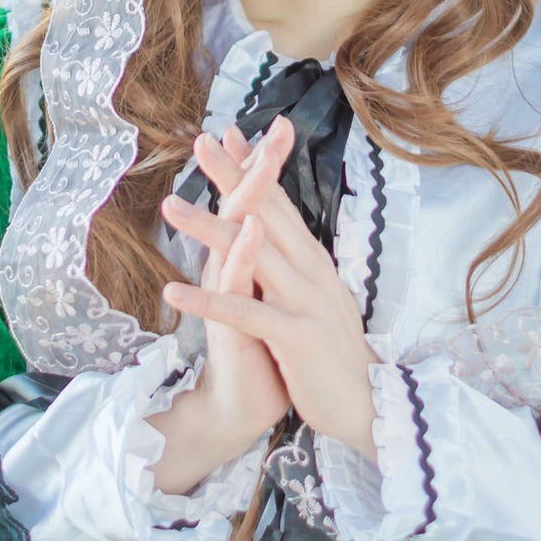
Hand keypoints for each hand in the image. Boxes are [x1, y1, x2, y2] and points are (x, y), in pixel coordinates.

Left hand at [161, 120, 378, 459]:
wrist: (371, 406)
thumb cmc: (335, 354)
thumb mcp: (319, 299)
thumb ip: (298, 266)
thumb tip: (278, 233)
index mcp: (315, 262)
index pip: (280, 204)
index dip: (254, 168)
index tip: (230, 134)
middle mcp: (312, 272)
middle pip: (266, 214)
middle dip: (233, 176)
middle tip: (201, 141)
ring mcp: (306, 301)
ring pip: (251, 254)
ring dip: (207, 228)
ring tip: (169, 206)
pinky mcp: (295, 336)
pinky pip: (244, 314)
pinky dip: (207, 301)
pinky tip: (173, 290)